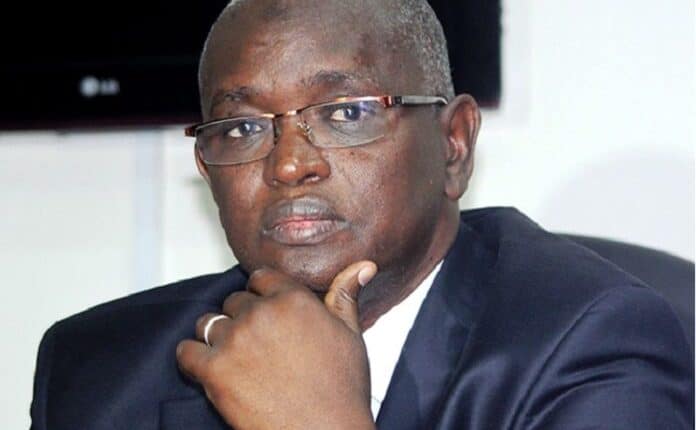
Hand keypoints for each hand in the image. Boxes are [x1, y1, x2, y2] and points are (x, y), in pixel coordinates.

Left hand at [176, 261, 377, 429]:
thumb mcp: (350, 335)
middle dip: (241, 319)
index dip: (262, 296)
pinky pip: (186, 352)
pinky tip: (209, 370)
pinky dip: (192, 359)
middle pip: (234, 301)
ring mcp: (236, 340)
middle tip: (256, 346)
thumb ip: (345, 295)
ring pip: (208, 323)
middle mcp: (262, 313)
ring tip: (235, 359)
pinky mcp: (215, 370)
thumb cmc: (341, 390)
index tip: (267, 314)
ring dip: (217, 338)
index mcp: (293, 299)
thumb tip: (363, 266)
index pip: (260, 278)